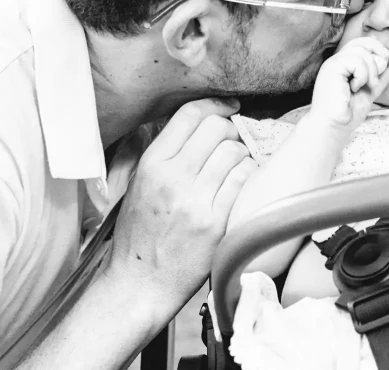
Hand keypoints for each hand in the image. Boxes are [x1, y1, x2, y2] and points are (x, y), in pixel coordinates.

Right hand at [106, 98, 254, 313]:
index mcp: (152, 165)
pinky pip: (244, 180)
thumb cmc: (141, 234)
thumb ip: (165, 154)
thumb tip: (196, 122)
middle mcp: (173, 178)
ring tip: (236, 165)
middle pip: (217, 128)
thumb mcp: (139, 185)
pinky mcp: (216, 223)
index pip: (190, 115)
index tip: (228, 107)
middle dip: (230, 130)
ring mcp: (195, 201)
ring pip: (235, 152)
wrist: (140, 283)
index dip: (215, 104)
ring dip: (242, 154)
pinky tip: (243, 181)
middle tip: (232, 141)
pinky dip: (249, 174)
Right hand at [308, 37, 388, 133]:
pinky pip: (355, 61)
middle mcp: (338, 61)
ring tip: (366, 86)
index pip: (361, 43)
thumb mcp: (369, 93)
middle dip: (377, 55)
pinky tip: (355, 87)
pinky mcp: (332, 68)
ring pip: (361, 51)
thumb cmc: (348, 114)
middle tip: (378, 74)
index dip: (376, 47)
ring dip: (371, 70)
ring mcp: (334, 63)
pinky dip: (362, 75)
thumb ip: (379, 80)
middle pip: (362, 42)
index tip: (386, 60)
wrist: (334, 126)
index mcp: (345, 65)